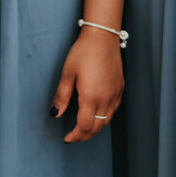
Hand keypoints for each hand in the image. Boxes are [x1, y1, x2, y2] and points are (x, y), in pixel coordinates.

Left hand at [51, 27, 123, 142]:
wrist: (103, 38)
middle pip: (97, 127)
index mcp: (91, 97)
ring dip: (95, 128)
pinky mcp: (120, 89)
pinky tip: (95, 113)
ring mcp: (115, 95)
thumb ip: (61, 96)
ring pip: (107, 121)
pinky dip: (104, 118)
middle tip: (73, 136)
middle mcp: (106, 99)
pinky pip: (113, 111)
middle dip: (84, 136)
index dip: (75, 136)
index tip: (67, 138)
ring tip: (82, 128)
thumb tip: (55, 114)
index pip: (84, 127)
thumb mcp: (67, 74)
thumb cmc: (83, 53)